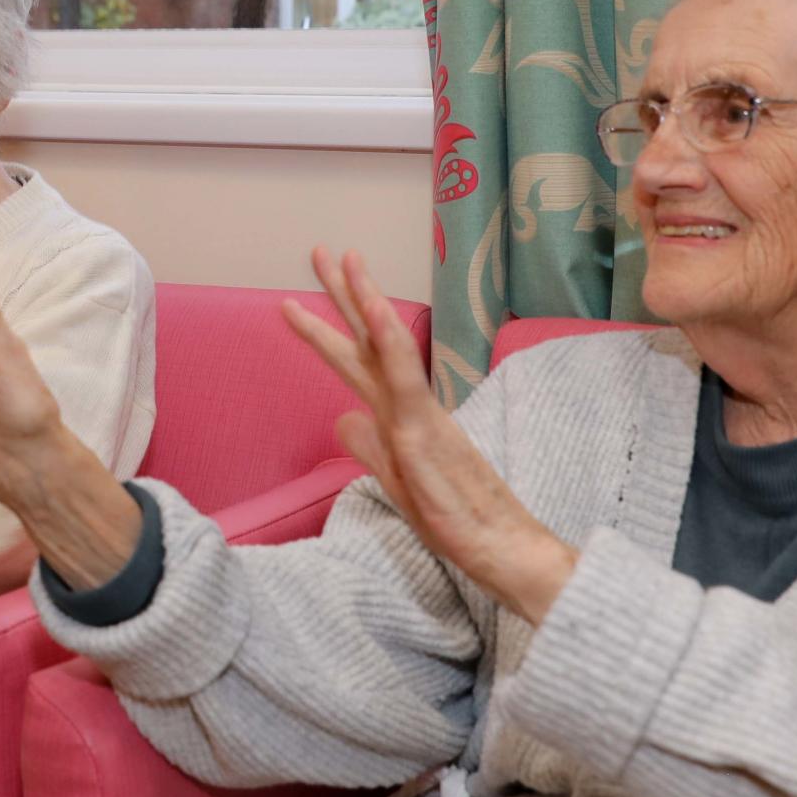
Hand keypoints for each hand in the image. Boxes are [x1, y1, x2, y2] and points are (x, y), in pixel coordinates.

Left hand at [284, 247, 576, 621]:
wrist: (499, 546)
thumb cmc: (455, 518)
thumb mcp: (395, 480)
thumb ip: (369, 447)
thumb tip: (343, 419)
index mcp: (400, 416)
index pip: (359, 364)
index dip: (328, 331)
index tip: (296, 302)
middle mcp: (409, 404)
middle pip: (368, 341)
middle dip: (341, 295)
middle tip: (319, 250)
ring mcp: (419, 412)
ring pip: (385, 345)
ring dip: (363, 300)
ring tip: (342, 258)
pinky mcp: (427, 429)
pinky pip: (405, 376)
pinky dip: (390, 340)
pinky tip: (375, 310)